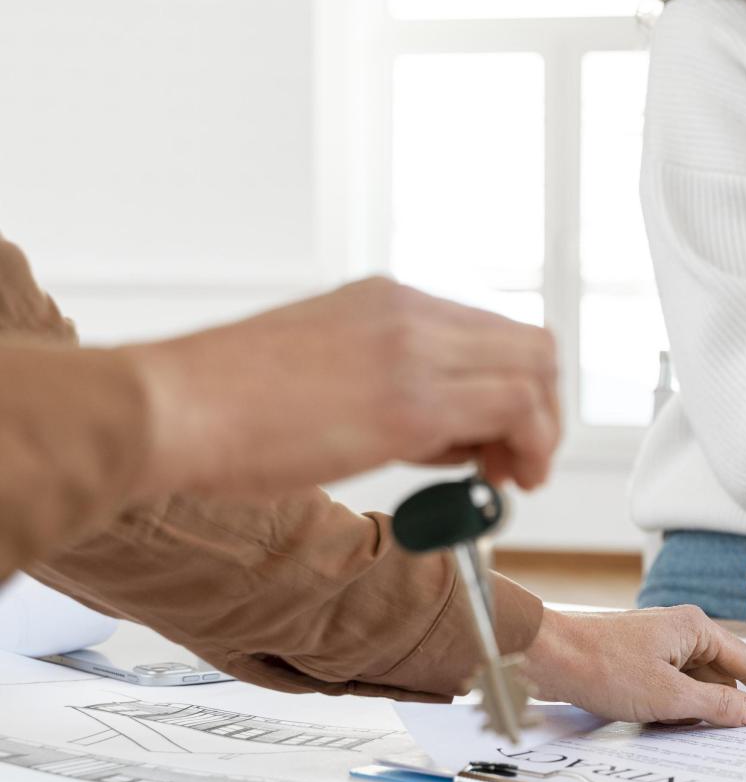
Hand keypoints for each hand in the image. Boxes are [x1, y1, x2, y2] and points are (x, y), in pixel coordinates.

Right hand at [120, 278, 560, 496]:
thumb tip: (444, 435)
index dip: (515, 388)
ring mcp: (415, 351)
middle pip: (530, 345)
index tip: (500, 439)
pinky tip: (499, 481)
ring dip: (540, 432)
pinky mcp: (412, 401)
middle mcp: (410, 312)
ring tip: (509, 478)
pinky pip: (513, 408)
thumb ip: (386, 385)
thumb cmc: (222, 406)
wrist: (167, 408)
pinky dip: (530, 446)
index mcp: (385, 300)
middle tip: (517, 464)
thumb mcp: (321, 369)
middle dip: (542, 410)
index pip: (492, 332)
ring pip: (534, 370)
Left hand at [523, 606, 745, 725]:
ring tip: (692, 722)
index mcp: (696, 627)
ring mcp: (662, 644)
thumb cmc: (601, 665)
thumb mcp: (668, 695)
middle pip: (725, 674)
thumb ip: (716, 705)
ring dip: (699, 707)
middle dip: (731, 702)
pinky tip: (667, 719)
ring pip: (698, 683)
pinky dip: (678, 706)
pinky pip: (676, 686)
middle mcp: (683, 630)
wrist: (548, 656)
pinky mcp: (643, 659)